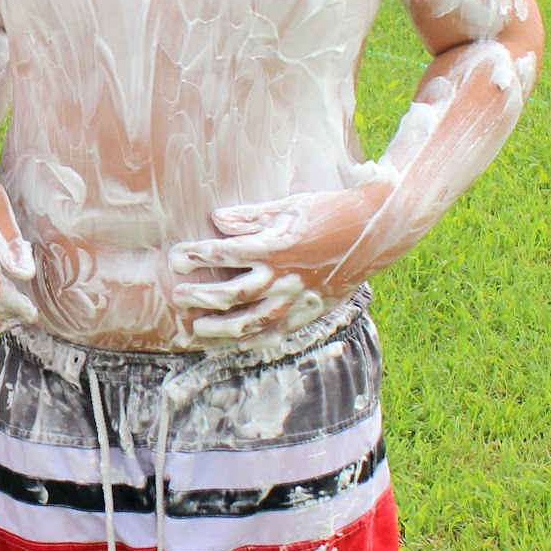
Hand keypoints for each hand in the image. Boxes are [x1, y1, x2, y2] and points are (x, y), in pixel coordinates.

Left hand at [170, 180, 393, 342]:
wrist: (375, 232)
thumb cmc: (329, 212)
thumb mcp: (289, 205)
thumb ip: (252, 216)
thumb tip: (217, 219)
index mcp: (276, 247)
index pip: (226, 253)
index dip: (197, 255)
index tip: (176, 257)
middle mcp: (285, 277)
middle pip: (234, 294)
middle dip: (202, 296)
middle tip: (179, 296)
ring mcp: (298, 299)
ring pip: (253, 321)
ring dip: (222, 327)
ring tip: (198, 329)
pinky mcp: (310, 311)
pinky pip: (278, 332)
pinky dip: (255, 340)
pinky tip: (235, 345)